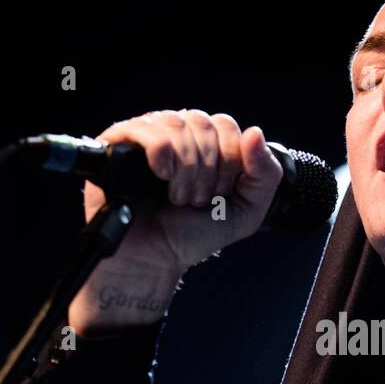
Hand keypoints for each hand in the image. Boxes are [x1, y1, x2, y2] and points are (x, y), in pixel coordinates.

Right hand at [69, 109, 284, 335]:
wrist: (153, 260)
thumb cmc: (192, 234)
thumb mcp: (246, 211)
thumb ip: (266, 175)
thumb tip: (255, 132)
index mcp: (204, 143)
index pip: (225, 125)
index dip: (228, 162)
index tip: (218, 195)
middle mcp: (176, 133)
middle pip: (203, 123)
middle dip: (208, 171)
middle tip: (196, 201)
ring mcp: (146, 136)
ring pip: (177, 124)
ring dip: (185, 170)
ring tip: (177, 198)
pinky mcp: (118, 144)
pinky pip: (145, 129)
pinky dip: (160, 152)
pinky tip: (161, 176)